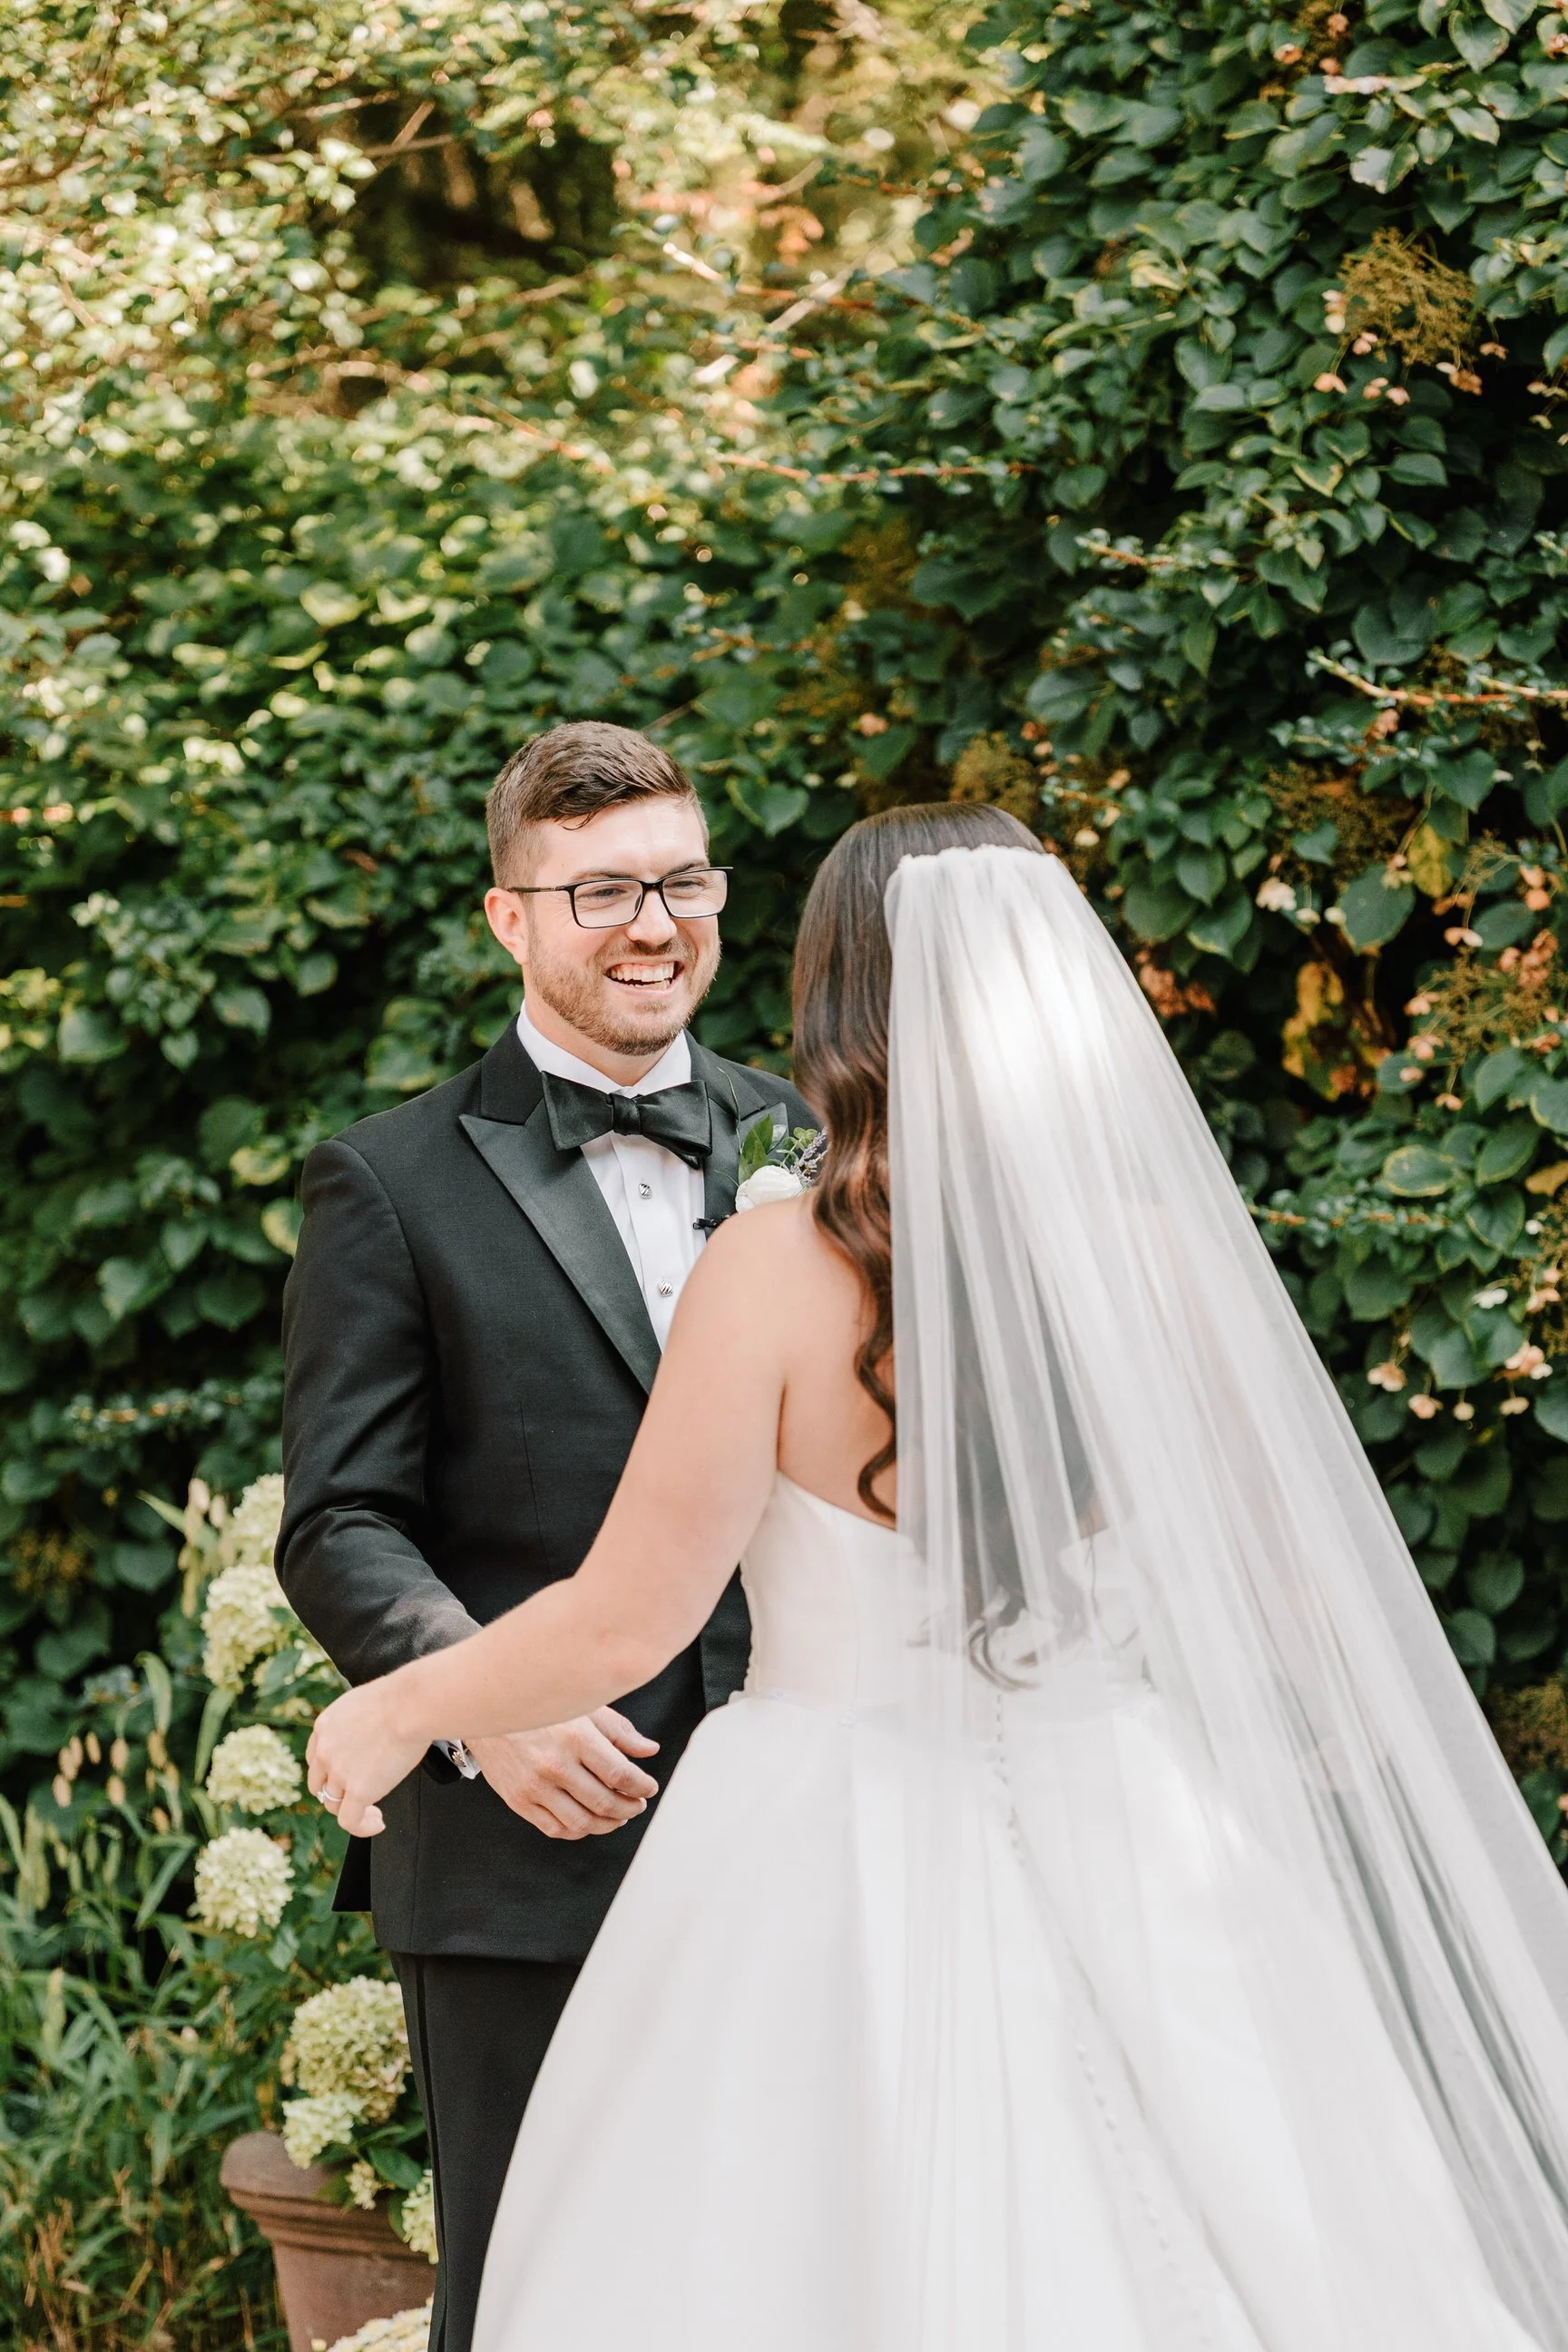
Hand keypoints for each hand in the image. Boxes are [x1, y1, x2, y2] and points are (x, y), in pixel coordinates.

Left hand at [307, 1679, 428, 1838]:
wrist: (410, 1705)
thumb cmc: (401, 1698)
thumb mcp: (364, 1703)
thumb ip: (357, 1722)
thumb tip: (374, 1731)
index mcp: (325, 1726)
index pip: (316, 1759)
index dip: (329, 1772)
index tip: (348, 1776)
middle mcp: (325, 1751)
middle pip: (320, 1785)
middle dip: (338, 1792)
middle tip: (360, 1794)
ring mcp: (339, 1773)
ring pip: (334, 1804)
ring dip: (354, 1809)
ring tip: (374, 1812)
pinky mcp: (358, 1791)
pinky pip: (350, 1821)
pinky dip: (362, 1827)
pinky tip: (377, 1823)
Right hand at [468, 1708, 659, 1839]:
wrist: (488, 1712)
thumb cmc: (542, 1708)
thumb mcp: (583, 1707)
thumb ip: (619, 1732)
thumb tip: (650, 1750)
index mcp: (576, 1738)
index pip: (620, 1775)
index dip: (642, 1786)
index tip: (649, 1788)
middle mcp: (554, 1765)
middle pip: (605, 1803)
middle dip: (630, 1808)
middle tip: (637, 1804)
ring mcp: (534, 1787)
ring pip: (582, 1823)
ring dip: (607, 1824)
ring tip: (618, 1816)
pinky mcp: (518, 1801)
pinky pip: (555, 1828)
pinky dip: (578, 1831)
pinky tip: (588, 1820)